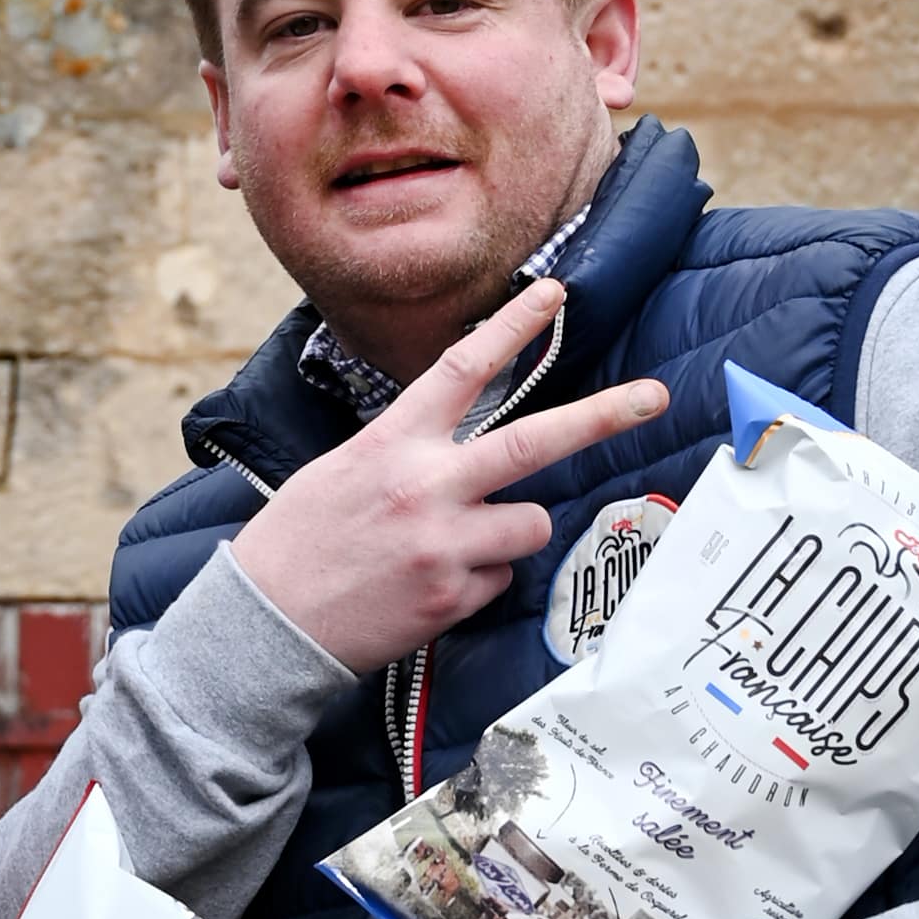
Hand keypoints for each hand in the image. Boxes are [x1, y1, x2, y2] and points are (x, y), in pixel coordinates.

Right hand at [226, 280, 666, 675]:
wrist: (266, 621)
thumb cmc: (299, 540)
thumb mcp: (345, 469)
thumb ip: (409, 453)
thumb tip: (465, 451)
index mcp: (393, 442)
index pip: (463, 369)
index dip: (513, 328)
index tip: (555, 297)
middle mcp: (425, 485)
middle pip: (534, 440)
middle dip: (603, 416)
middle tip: (653, 397)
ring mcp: (444, 542)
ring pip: (529, 522)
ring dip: (507, 533)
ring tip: (449, 549)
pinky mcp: (452, 595)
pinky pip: (499, 580)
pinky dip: (475, 582)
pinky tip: (426, 588)